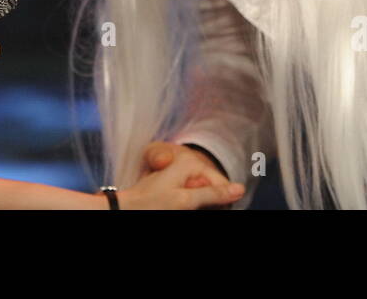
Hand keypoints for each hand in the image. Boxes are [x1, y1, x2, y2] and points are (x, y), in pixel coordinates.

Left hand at [116, 147, 245, 208]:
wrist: (126, 206)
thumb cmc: (152, 202)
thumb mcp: (185, 199)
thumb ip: (213, 193)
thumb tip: (240, 189)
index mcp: (191, 160)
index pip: (221, 183)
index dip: (220, 200)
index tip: (199, 206)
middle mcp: (187, 161)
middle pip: (211, 187)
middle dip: (206, 199)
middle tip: (184, 204)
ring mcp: (181, 170)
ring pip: (202, 192)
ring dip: (197, 201)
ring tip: (177, 204)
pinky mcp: (176, 181)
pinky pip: (192, 193)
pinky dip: (190, 200)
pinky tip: (178, 204)